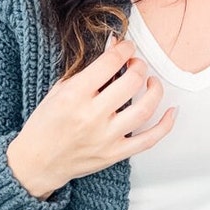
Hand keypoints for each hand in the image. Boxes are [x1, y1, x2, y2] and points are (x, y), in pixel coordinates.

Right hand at [6, 39, 174, 198]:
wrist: (38, 162)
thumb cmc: (46, 124)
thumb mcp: (59, 90)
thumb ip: (87, 70)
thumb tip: (114, 48)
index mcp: (74, 96)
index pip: (110, 63)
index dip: (124, 49)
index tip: (127, 47)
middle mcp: (92, 116)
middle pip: (131, 83)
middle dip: (139, 67)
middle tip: (137, 65)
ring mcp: (106, 137)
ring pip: (145, 109)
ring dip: (155, 90)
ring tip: (151, 83)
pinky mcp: (116, 154)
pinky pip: (149, 139)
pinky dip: (165, 125)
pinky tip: (171, 111)